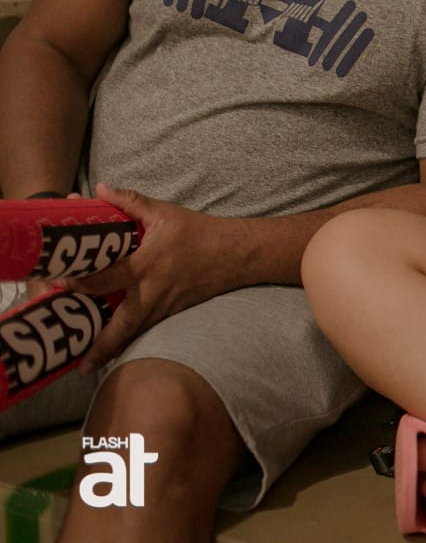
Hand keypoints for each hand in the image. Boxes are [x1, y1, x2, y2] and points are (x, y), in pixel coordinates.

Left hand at [64, 183, 237, 371]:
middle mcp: (153, 292)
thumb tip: (101, 188)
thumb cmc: (200, 232)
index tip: (61, 284)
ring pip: (135, 334)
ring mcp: (165, 307)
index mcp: (146, 265)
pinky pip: (147, 328)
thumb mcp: (165, 212)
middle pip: (120, 326)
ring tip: (91, 365)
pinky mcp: (174, 312)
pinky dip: (131, 339)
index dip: (80, 283)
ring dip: (114, 349)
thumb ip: (131, 201)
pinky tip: (118, 347)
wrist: (237, 254)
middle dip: (99, 346)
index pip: (105, 280)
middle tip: (79, 363)